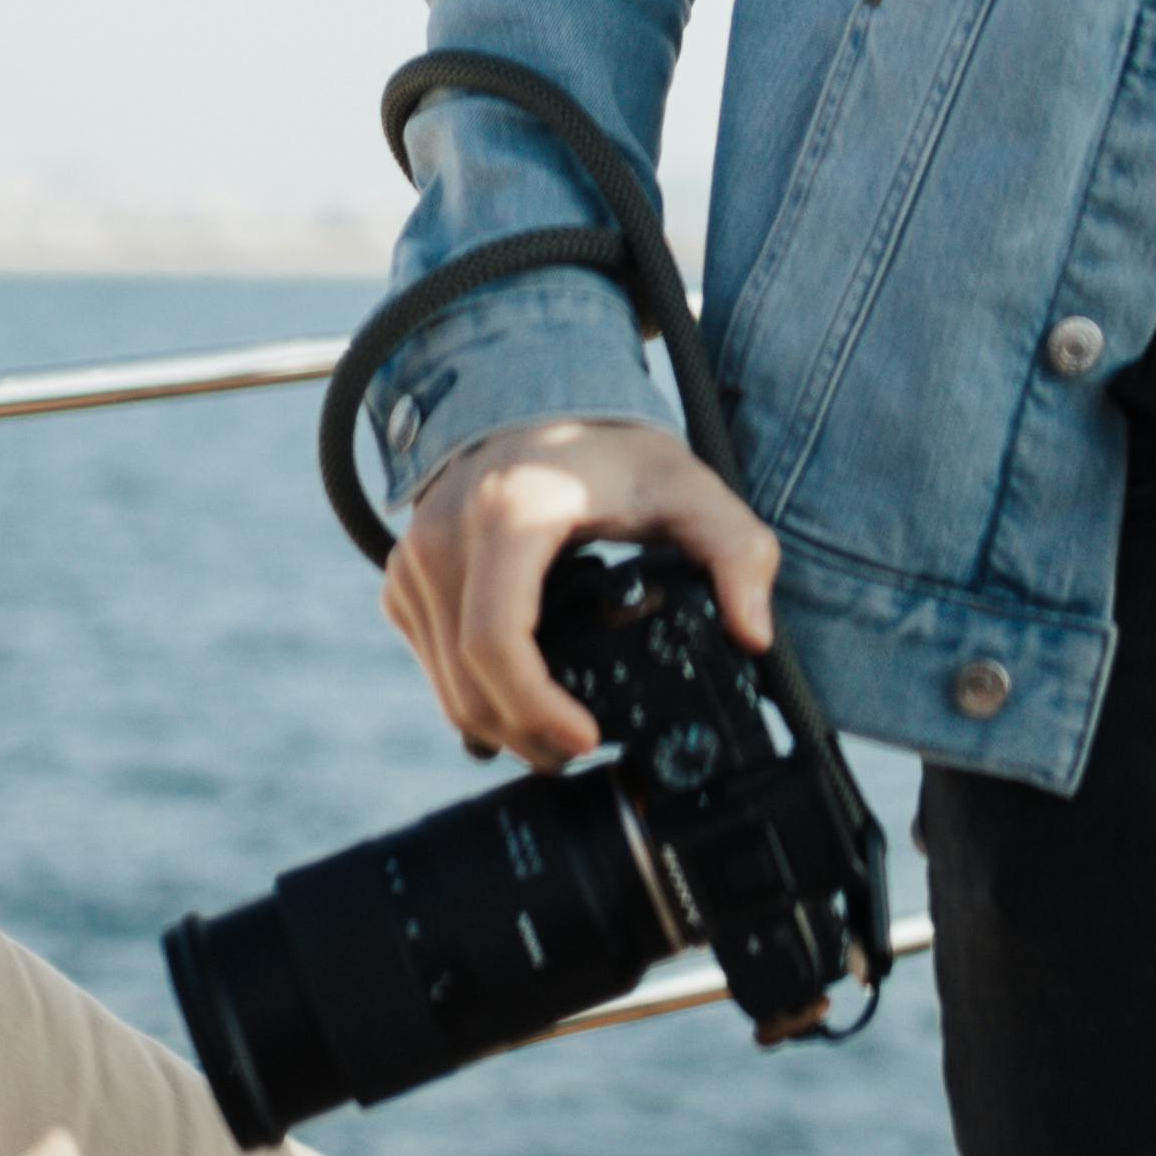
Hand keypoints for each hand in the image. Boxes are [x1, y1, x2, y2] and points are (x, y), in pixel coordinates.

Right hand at [383, 415, 782, 766]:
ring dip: (501, 729)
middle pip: (469, 683)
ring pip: (447, 687)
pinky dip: (476, 698)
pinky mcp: (403, 581)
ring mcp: (413, 562)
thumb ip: (738, 552)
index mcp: (510, 514)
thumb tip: (753, 633)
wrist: (536, 403)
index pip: (496, 640)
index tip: (588, 739)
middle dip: (528, 736)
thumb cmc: (613, 452)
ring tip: (561, 737)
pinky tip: (525, 700)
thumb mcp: (689, 488)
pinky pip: (433, 666)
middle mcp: (444, 538)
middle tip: (586, 751)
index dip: (536, 707)